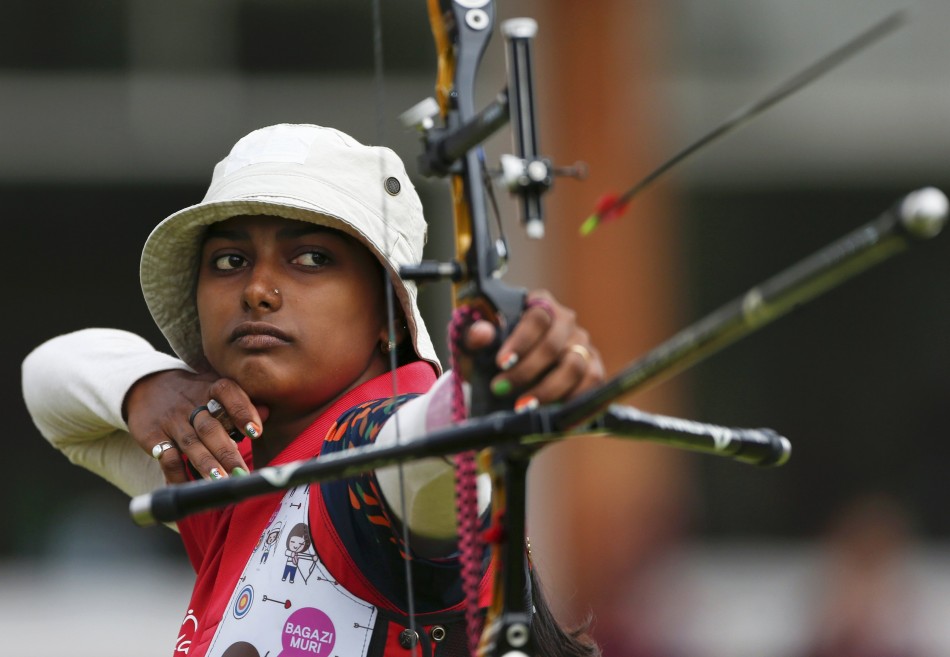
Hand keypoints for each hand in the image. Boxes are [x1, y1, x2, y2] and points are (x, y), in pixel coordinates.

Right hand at [124, 370, 266, 483]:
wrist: (148, 388)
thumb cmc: (195, 395)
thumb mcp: (216, 391)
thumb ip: (241, 403)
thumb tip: (269, 411)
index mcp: (211, 388)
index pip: (228, 392)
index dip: (243, 411)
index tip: (256, 432)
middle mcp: (192, 404)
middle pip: (211, 427)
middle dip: (227, 452)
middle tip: (241, 472)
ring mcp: (172, 421)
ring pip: (191, 444)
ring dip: (206, 464)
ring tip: (220, 481)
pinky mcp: (154, 436)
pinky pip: (167, 457)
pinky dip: (178, 474)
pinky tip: (190, 488)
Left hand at [465, 290, 604, 405]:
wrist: (508, 380)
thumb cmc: (493, 356)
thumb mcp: (477, 346)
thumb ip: (475, 336)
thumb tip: (482, 334)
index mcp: (539, 305)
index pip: (537, 317)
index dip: (520, 341)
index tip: (502, 362)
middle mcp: (566, 322)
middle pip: (554, 345)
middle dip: (526, 371)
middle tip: (502, 389)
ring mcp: (582, 346)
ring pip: (574, 367)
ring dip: (548, 390)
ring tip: (523, 406)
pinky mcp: (593, 370)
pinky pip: (593, 385)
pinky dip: (575, 401)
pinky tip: (554, 414)